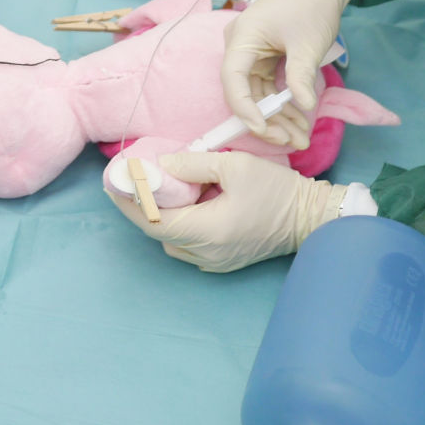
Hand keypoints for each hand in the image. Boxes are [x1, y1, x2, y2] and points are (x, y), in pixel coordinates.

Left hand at [106, 151, 343, 271]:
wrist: (310, 218)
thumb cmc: (276, 191)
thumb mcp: (234, 165)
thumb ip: (193, 162)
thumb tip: (162, 164)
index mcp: (207, 231)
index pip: (152, 220)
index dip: (129, 202)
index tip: (113, 182)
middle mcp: (206, 254)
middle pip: (158, 232)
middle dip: (142, 207)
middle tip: (132, 181)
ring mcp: (215, 262)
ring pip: (172, 240)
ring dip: (162, 217)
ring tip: (162, 189)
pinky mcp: (223, 261)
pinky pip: (188, 246)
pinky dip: (180, 225)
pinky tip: (187, 204)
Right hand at [222, 0, 366, 148]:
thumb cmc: (310, 4)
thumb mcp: (307, 43)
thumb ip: (301, 76)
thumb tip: (304, 106)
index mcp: (242, 39)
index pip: (233, 81)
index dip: (246, 110)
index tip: (266, 131)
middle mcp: (240, 48)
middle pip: (245, 92)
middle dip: (268, 120)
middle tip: (292, 141)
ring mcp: (251, 53)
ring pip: (257, 93)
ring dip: (277, 116)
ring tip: (301, 138)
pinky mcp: (263, 57)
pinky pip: (267, 86)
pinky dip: (282, 103)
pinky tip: (299, 120)